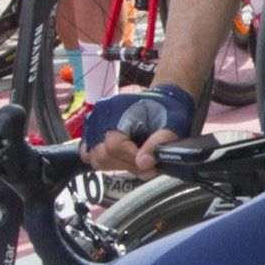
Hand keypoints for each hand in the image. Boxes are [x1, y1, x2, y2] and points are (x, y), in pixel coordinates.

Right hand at [78, 82, 202, 176]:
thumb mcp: (172, 124)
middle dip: (127, 164)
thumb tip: (143, 162)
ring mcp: (96, 125)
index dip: (132, 159)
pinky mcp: (96, 133)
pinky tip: (127, 159)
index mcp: (118, 110)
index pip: (114, 145)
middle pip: (101, 155)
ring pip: (95, 159)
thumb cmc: (166, 109)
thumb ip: (158, 143)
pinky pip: (92, 154)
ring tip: (138, 161)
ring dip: (119, 165)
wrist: (163, 99)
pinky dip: (110, 161)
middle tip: (147, 163)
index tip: (149, 161)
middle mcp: (101, 116)